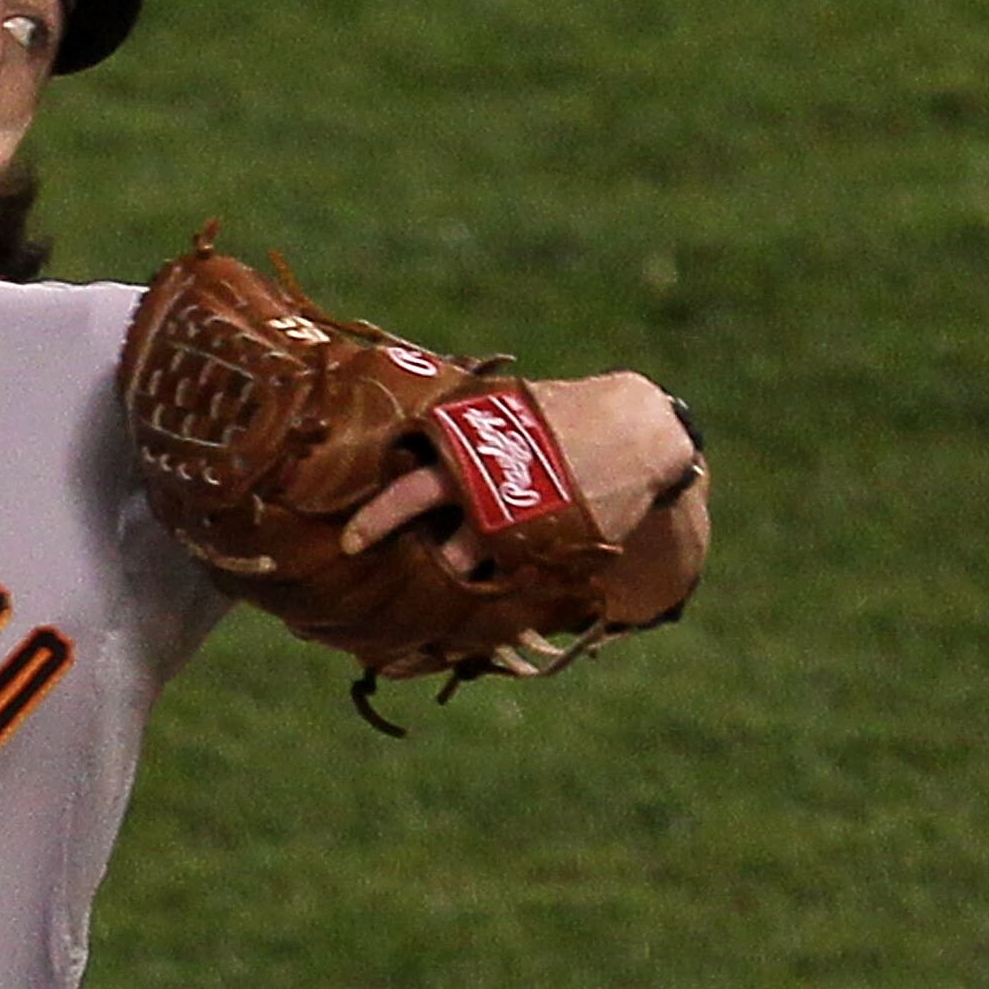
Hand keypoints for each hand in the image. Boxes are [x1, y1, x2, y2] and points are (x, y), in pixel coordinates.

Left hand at [335, 368, 709, 625]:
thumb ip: (459, 430)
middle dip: (427, 566)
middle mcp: (497, 496)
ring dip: (464, 569)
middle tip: (399, 570)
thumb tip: (403, 438)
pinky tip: (503, 566)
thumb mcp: (502, 409)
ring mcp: (529, 529)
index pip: (413, 490)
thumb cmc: (558, 415)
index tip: (348, 543)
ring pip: (478, 569)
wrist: (639, 431)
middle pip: (446, 549)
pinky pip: (515, 579)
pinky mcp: (559, 551)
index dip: (378, 517)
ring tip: (465, 558)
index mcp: (474, 455)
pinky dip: (502, 577)